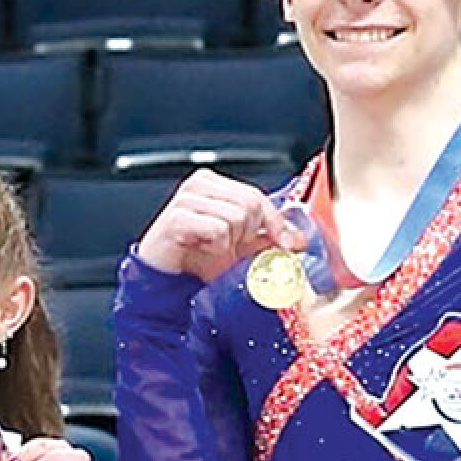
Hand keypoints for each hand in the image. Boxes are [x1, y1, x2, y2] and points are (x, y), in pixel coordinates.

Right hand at [135, 168, 303, 281]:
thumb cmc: (197, 258)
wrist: (165, 278)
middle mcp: (199, 185)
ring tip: (214, 247)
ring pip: (236, 216)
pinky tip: (202, 248)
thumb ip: (265, 236)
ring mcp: (186, 198)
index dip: (274, 220)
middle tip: (231, 246)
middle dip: (247, 232)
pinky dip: (216, 246)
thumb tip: (295, 237)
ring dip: (229, 242)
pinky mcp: (176, 217)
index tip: (288, 242)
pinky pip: (217, 229)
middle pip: (250, 203)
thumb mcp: (239, 245)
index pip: (256, 194)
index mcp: (214, 183)